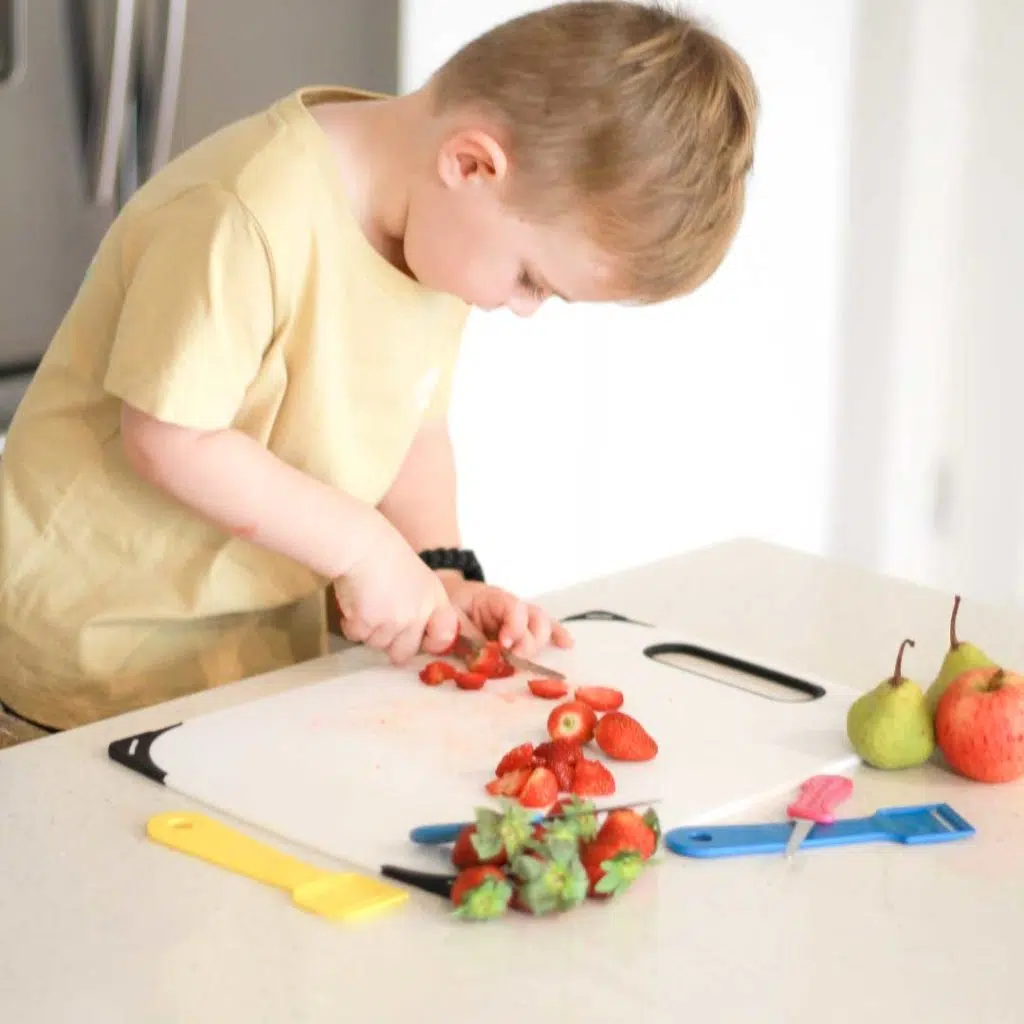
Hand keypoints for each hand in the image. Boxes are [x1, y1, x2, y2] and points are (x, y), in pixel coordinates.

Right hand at [334, 516, 458, 664]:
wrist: (361, 545)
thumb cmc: (386, 557)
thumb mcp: (419, 579)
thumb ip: (422, 606)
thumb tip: (415, 635)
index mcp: (434, 600)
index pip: (444, 636)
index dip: (430, 642)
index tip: (419, 638)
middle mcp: (417, 614)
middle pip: (404, 652)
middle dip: (390, 643)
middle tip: (381, 621)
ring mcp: (393, 621)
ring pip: (376, 644)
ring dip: (368, 630)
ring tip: (366, 602)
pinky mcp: (367, 623)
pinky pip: (356, 636)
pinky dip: (351, 624)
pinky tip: (354, 602)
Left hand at [441, 577, 573, 658]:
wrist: (447, 600)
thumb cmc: (449, 608)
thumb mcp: (451, 617)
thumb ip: (466, 634)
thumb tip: (480, 652)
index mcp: (493, 598)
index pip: (514, 607)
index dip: (514, 626)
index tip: (504, 644)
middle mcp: (512, 606)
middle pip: (534, 618)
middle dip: (528, 640)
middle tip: (514, 655)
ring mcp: (520, 617)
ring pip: (542, 624)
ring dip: (540, 641)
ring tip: (529, 656)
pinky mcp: (523, 628)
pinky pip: (545, 628)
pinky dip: (557, 634)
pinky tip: (567, 643)